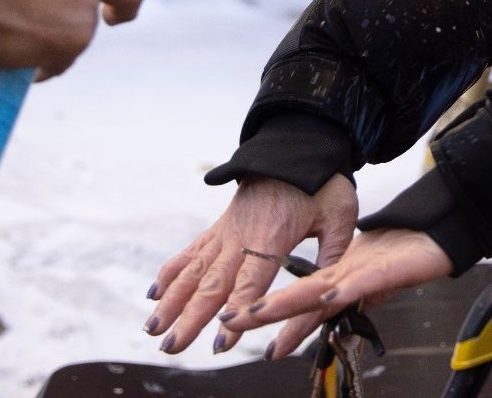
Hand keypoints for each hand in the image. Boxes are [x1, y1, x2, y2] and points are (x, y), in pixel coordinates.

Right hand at [147, 175, 356, 355]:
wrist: (298, 143)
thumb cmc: (323, 181)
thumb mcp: (339, 215)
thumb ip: (333, 255)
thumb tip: (331, 291)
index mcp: (271, 236)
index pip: (250, 283)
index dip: (236, 313)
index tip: (220, 343)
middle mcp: (241, 235)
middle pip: (213, 284)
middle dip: (190, 318)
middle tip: (171, 347)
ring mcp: (226, 230)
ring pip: (194, 270)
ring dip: (172, 301)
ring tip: (152, 328)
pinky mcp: (221, 226)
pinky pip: (192, 251)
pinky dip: (172, 272)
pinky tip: (155, 294)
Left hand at [222, 227, 452, 359]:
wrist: (437, 229)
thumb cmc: (406, 250)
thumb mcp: (372, 281)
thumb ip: (351, 296)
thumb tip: (330, 310)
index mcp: (339, 277)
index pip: (300, 300)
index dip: (271, 313)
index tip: (238, 323)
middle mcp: (343, 275)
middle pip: (298, 296)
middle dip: (263, 311)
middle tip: (229, 321)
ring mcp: (361, 272)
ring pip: (318, 289)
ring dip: (288, 303)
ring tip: (257, 313)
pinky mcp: (385, 270)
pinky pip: (360, 283)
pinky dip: (343, 291)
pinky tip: (326, 298)